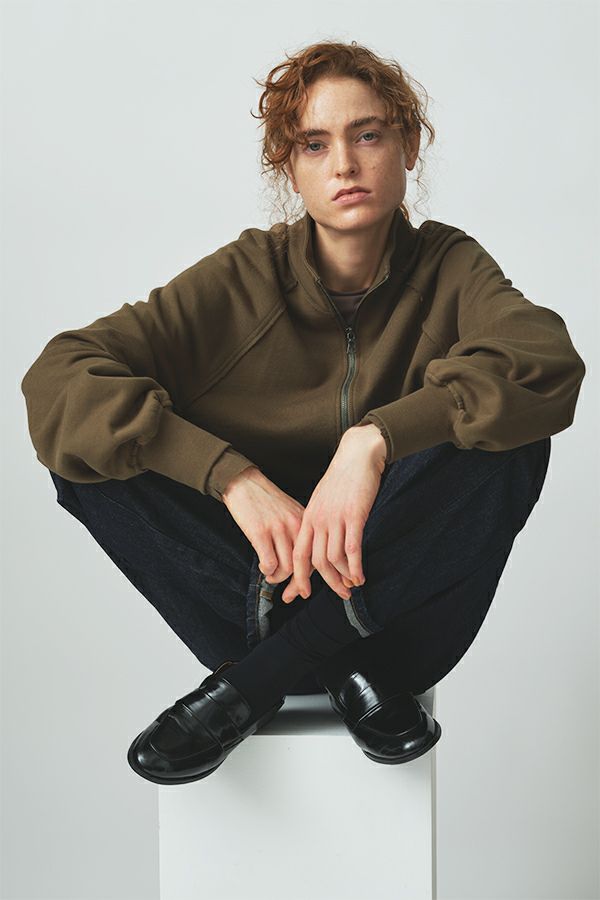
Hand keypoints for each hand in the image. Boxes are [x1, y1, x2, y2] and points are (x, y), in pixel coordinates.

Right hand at [221, 466, 313, 589]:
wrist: (244, 482)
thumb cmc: (266, 500)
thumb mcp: (290, 512)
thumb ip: (298, 533)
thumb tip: (305, 561)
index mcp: (305, 520)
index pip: (317, 555)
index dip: (316, 576)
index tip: (309, 590)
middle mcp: (296, 525)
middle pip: (306, 565)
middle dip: (299, 586)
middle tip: (291, 596)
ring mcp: (278, 529)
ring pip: (288, 568)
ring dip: (278, 578)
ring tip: (271, 576)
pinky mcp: (260, 532)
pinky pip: (269, 563)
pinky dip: (267, 571)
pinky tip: (264, 568)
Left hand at [281, 424, 386, 602]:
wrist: (357, 455)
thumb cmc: (342, 478)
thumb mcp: (323, 500)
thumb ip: (319, 521)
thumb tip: (320, 542)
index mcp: (308, 517)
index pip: (299, 554)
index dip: (299, 577)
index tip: (301, 593)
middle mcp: (319, 520)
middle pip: (317, 562)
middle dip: (327, 583)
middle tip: (340, 595)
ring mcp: (335, 519)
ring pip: (334, 559)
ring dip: (343, 578)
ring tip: (353, 587)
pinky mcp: (354, 516)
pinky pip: (352, 549)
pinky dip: (355, 567)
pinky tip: (361, 577)